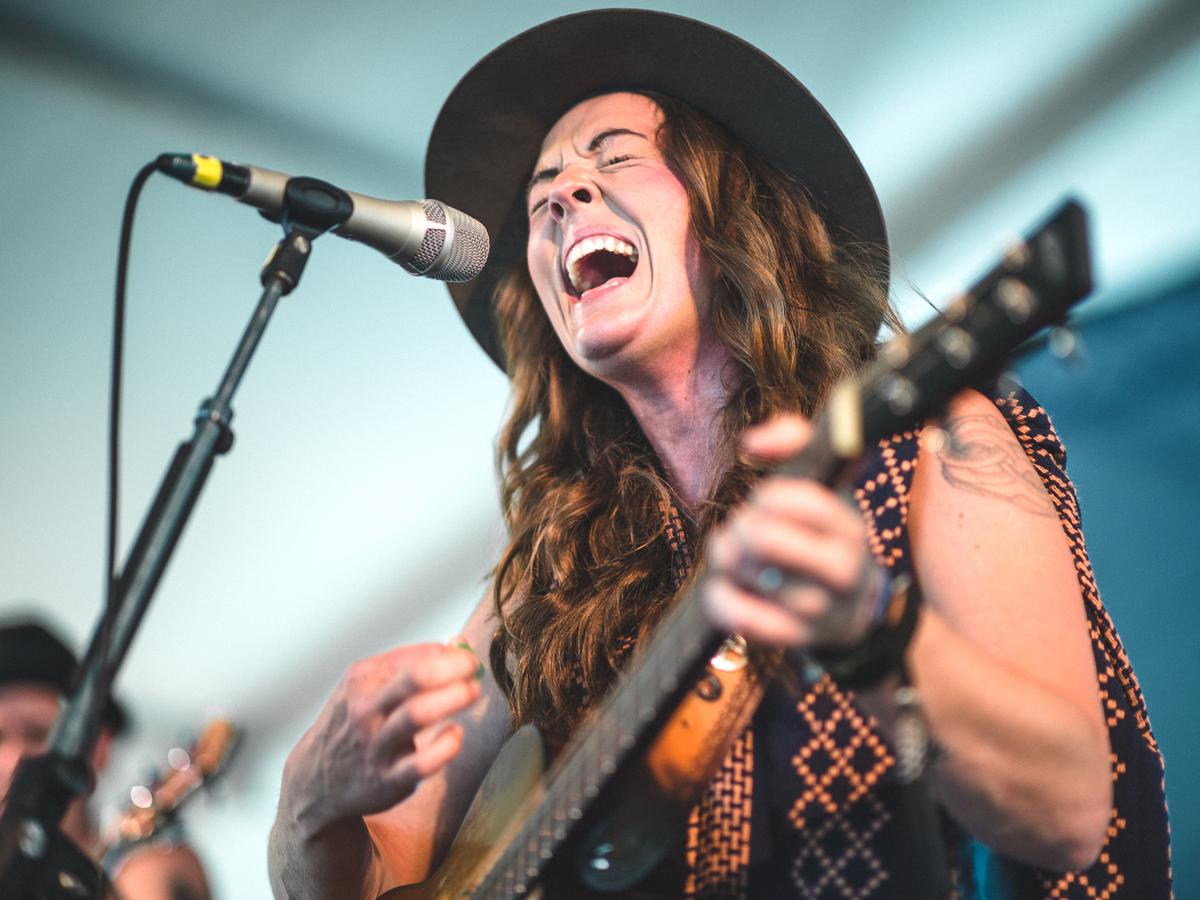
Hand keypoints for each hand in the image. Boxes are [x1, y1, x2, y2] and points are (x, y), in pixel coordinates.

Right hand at [281, 639, 482, 834]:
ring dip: (454, 698)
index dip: (451, 656)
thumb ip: (411, 665)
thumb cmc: (356, 722)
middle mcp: (365, 709)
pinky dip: (445, 746)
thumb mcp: (368, 686)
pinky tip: (455, 735)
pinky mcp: (387, 780)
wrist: (315, 780)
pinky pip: (421, 763)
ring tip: (473, 691)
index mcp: (363, 679)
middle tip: (474, 668)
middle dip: (453, 668)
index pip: (416, 657)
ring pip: (418, 714)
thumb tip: (457, 645)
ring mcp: (375, 745)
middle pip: (416, 678)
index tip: (468, 660)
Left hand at [704, 415, 883, 648]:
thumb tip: (752, 442)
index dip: (768, 497)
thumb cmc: (823, 535)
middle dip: (741, 528)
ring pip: (749, 574)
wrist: (853, 611)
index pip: (800, 500)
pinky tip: (724, 586)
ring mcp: (820, 610)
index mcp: (850, 527)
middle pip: (764, 538)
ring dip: (728, 559)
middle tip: (743, 530)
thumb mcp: (824, 483)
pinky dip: (720, 598)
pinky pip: (739, 616)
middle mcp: (843, 570)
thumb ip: (794, 440)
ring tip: (736, 557)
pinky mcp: (794, 639)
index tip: (766, 502)